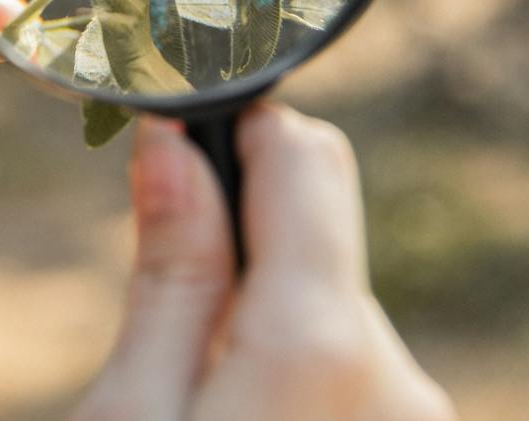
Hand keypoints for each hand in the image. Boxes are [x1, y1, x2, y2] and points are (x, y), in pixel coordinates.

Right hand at [74, 105, 455, 420]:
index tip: (173, 149)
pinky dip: (298, 384)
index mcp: (320, 343)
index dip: (234, 135)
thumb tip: (172, 139)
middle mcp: (400, 377)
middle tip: (162, 329)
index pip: (305, 155)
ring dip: (265, 331)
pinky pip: (353, 376)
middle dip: (239, 255)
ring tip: (199, 405)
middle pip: (314, 240)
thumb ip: (170, 277)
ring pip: (329, 312)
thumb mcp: (128, 415)